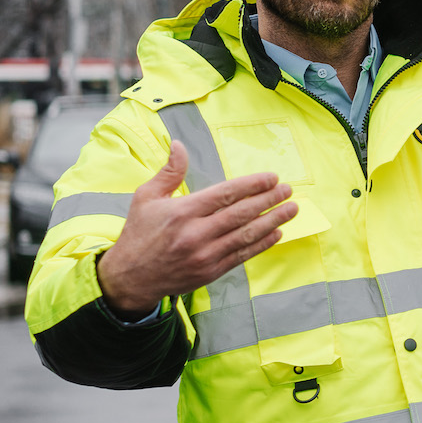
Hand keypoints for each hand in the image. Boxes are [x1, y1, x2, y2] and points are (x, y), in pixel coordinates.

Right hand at [95, 141, 297, 315]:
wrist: (129, 278)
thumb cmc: (139, 233)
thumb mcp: (146, 198)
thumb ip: (169, 172)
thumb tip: (179, 144)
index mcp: (181, 212)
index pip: (225, 194)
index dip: (252, 185)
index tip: (272, 177)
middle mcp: (195, 234)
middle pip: (241, 213)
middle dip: (269, 200)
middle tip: (289, 190)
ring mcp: (204, 255)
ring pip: (247, 235)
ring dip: (273, 221)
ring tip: (292, 209)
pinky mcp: (210, 272)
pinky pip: (243, 256)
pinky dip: (262, 244)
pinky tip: (277, 232)